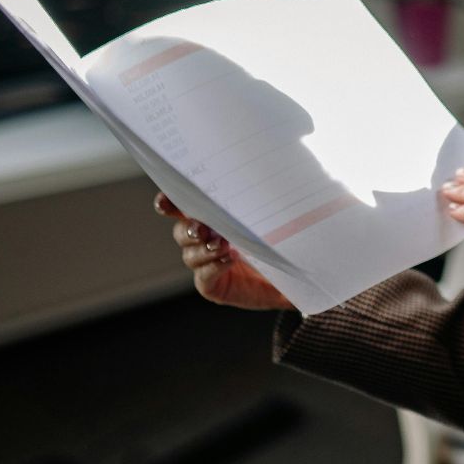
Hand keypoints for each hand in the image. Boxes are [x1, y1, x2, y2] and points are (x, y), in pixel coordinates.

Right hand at [155, 191, 293, 310]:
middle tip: (202, 228)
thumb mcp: (274, 217)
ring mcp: (206, 265)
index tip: (165, 201)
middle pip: (181, 231)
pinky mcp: (214, 286)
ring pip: (190, 255)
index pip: (184, 207)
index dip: (170, 203)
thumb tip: (265, 177)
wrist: (297, 276)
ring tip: (223, 245)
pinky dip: (213, 267)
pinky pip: (203, 277)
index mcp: (213, 218)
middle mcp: (204, 241)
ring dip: (204, 249)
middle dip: (189, 229)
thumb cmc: (283, 241)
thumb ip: (261, 202)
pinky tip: (228, 260)